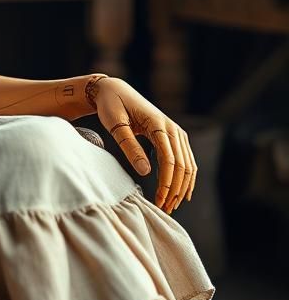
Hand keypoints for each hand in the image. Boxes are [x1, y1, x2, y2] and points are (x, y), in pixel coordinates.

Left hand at [88, 76, 196, 213]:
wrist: (115, 90)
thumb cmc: (111, 106)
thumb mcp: (114, 125)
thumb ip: (129, 146)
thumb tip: (145, 171)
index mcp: (158, 124)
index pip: (169, 159)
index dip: (167, 183)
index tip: (159, 200)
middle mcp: (172, 128)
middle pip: (182, 165)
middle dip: (176, 189)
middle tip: (165, 208)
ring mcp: (176, 131)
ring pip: (188, 164)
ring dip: (182, 186)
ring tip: (172, 204)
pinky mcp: (175, 135)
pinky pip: (186, 159)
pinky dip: (186, 177)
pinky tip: (182, 192)